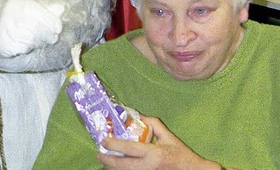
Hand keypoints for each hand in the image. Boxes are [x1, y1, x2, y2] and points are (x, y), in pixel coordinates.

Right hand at [0, 0, 63, 62]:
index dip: (52, 21)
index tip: (58, 28)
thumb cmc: (14, 18)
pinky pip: (26, 47)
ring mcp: (9, 32)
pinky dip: (32, 47)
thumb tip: (62, 9)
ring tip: (42, 39)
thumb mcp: (26, 8)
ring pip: (34, 39)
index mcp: (18, 4)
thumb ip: (44, 8)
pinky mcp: (8, 45)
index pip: (39, 13)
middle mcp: (12, 17)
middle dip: (49, 33)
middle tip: (53, 36)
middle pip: (38, 27)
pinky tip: (31, 44)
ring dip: (42, 41)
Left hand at [97, 116, 221, 169]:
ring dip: (112, 168)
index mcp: (153, 154)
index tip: (103, 140)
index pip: (129, 149)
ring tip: (105, 160)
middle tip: (99, 154)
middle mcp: (148, 167)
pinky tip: (116, 167)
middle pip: (121, 166)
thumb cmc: (180, 154)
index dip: (114, 144)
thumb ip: (153, 124)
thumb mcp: (168, 136)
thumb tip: (137, 115)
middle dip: (107, 160)